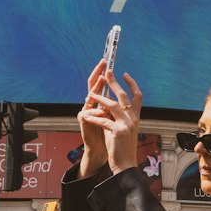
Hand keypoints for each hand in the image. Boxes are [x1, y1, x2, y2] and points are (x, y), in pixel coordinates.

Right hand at [77, 59, 109, 174]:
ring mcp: (85, 111)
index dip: (103, 72)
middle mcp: (90, 104)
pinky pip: (89, 114)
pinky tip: (103, 113)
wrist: (103, 150)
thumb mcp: (115, 115)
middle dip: (98, 73)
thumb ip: (116, 104)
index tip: (108, 61)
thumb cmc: (109, 131)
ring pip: (90, 97)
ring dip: (98, 90)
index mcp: (99, 102)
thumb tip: (127, 90)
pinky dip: (97, 113)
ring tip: (103, 81)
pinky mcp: (83, 121)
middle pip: (92, 84)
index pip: (100, 83)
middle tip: (103, 63)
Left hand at [87, 69, 142, 173]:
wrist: (125, 164)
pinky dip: (94, 118)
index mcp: (135, 117)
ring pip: (113, 105)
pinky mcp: (119, 132)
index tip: (124, 74)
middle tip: (107, 72)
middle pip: (124, 96)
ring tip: (90, 94)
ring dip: (100, 98)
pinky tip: (87, 117)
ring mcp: (127, 125)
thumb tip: (106, 103)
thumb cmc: (120, 146)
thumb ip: (115, 116)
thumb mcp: (120, 127)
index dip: (132, 84)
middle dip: (114, 82)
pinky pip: (104, 121)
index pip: (137, 96)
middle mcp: (134, 119)